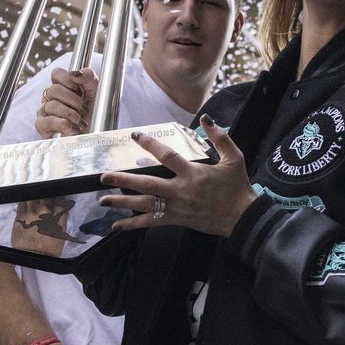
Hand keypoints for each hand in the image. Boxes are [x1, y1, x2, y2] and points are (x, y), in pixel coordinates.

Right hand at [33, 67, 97, 138]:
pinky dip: (62, 125)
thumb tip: (74, 73)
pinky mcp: (42, 128)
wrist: (98, 136)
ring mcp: (45, 112)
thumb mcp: (97, 91)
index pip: (56, 74)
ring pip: (51, 105)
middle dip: (73, 101)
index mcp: (64, 87)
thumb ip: (88, 76)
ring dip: (70, 114)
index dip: (68, 80)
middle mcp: (52, 98)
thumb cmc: (97, 114)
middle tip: (83, 109)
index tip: (79, 89)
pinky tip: (71, 129)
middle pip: (53, 90)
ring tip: (80, 121)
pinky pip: (45, 122)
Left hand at [99, 115, 258, 237]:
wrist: (242, 217)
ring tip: (103, 200)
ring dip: (122, 203)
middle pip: (147, 184)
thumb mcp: (234, 158)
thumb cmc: (237, 186)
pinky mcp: (176, 220)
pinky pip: (151, 222)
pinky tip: (116, 226)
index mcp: (193, 173)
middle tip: (104, 176)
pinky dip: (133, 225)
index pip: (167, 156)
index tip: (135, 136)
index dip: (150, 145)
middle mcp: (181, 190)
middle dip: (124, 180)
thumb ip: (219, 137)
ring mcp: (177, 207)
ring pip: (145, 204)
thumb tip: (205, 118)